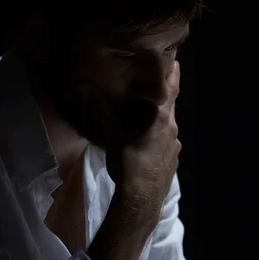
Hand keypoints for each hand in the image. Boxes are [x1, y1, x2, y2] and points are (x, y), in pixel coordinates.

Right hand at [80, 60, 181, 210]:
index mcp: (163, 118)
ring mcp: (174, 147)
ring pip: (168, 125)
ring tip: (146, 116)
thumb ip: (100, 108)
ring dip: (159, 119)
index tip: (175, 60)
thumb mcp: (113, 133)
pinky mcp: (172, 161)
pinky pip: (166, 142)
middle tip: (154, 86)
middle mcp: (173, 129)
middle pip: (170, 106)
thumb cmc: (129, 162)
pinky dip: (158, 137)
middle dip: (163, 96)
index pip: (171, 88)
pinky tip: (147, 143)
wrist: (141, 199)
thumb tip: (83, 86)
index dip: (173, 73)